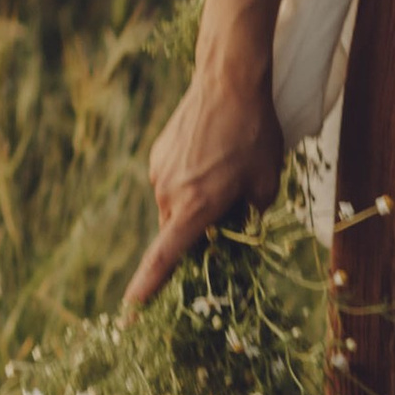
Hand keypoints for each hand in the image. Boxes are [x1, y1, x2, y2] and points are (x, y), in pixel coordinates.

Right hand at [123, 75, 283, 308]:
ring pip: (176, 205)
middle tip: (231, 209)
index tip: (128, 313)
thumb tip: (239, 226)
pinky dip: (189, 180)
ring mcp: (159, 172)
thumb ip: (251, 215)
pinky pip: (173, 181)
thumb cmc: (254, 134)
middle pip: (178, 232)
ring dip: (196, 202)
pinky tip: (213, 153)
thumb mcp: (266, 182)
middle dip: (198, 233)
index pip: (164, 258)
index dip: (146, 289)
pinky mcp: (158, 154)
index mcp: (194, 208)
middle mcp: (169, 194)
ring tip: (226, 168)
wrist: (228, 80)